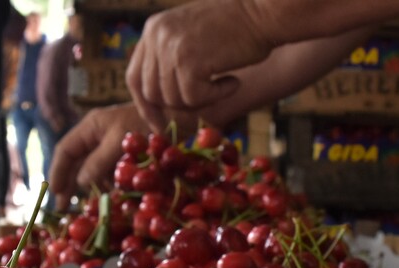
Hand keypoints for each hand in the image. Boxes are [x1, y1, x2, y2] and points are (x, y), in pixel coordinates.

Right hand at [47, 104, 149, 209]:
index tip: (55, 192)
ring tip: (85, 206)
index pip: (65, 150)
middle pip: (76, 163)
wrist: (177, 117)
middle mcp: (97, 136)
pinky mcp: (125, 157)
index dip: (58, 171)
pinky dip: (107, 187)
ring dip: (89, 188)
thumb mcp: (119, 141)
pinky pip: (110, 174)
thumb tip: (80, 183)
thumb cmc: (147, 124)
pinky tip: (108, 199)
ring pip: (92, 171)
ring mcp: (111, 147)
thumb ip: (98, 162)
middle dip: (69, 184)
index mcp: (91, 127)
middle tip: (63, 207)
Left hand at [125, 0, 274, 130]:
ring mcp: (171, 47)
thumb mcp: (190, 37)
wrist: (264, 13)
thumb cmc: (236, 28)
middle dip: (175, 109)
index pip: (134, 77)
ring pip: (174, 99)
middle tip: (201, 110)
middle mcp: (156, 36)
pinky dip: (216, 97)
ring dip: (202, 100)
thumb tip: (158, 108)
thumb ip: (169, 61)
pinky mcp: (189, 61)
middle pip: (151, 93)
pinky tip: (233, 82)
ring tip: (224, 83)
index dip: (145, 105)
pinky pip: (195, 98)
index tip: (159, 124)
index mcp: (153, 30)